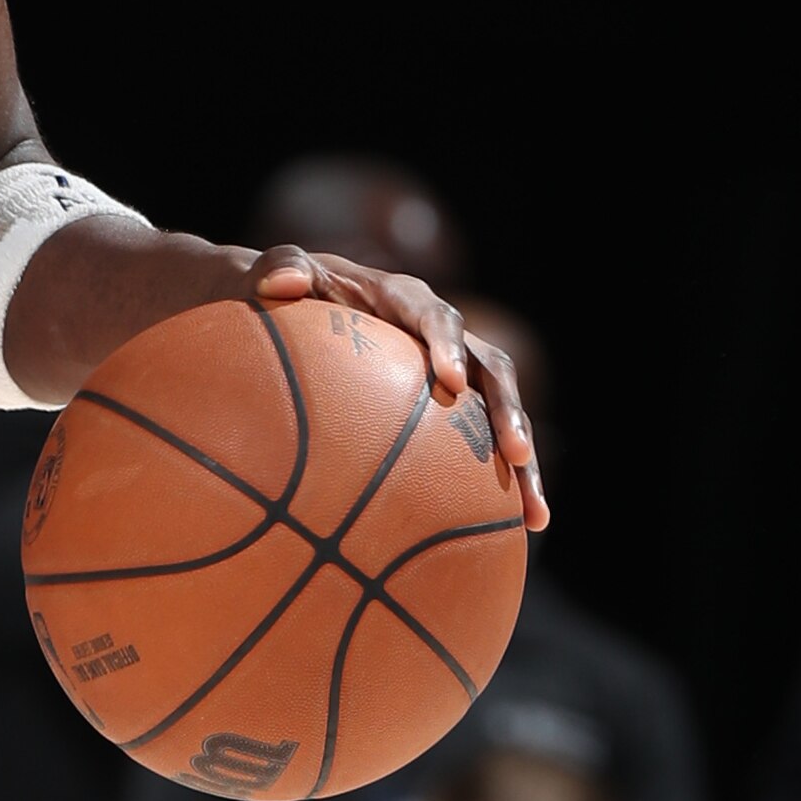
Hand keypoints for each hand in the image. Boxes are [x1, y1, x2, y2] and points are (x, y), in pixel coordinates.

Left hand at [250, 244, 547, 529]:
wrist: (287, 309)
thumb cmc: (277, 295)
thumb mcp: (266, 276)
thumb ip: (277, 269)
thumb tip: (278, 283)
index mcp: (403, 300)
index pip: (435, 318)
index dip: (448, 347)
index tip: (452, 383)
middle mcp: (441, 335)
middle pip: (492, 370)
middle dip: (507, 412)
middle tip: (513, 453)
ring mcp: (452, 373)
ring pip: (501, 414)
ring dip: (523, 462)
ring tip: (535, 513)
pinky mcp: (450, 410)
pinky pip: (482, 447)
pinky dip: (502, 487)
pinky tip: (516, 532)